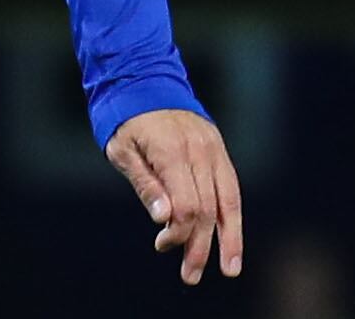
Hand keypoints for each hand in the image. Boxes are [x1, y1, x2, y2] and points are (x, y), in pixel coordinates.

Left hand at [106, 107, 242, 284]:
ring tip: (229, 269)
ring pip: (228, 201)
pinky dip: (232, 215)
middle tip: (191, 276)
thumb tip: (163, 219)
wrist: (142, 79)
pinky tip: (232, 239)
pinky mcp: (218, 148)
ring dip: (229, 238)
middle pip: (207, 209)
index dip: (178, 232)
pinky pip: (231, 187)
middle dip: (201, 246)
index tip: (161, 245)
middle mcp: (199, 151)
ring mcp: (212, 148)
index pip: (187, 206)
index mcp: (172, 151)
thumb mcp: (121, 150)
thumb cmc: (125, 120)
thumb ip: (144, 184)